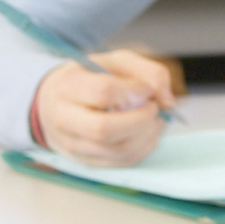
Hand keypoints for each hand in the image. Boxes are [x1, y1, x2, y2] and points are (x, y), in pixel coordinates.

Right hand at [32, 49, 176, 165]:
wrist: (57, 102)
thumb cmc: (93, 78)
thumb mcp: (119, 62)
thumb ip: (150, 72)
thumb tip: (168, 100)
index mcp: (68, 86)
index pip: (103, 92)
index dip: (134, 91)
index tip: (146, 89)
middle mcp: (64, 118)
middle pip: (105, 129)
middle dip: (141, 119)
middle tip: (153, 107)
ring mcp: (73, 144)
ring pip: (118, 149)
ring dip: (147, 134)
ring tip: (153, 118)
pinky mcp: (87, 161)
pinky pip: (123, 161)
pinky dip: (145, 146)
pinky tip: (146, 131)